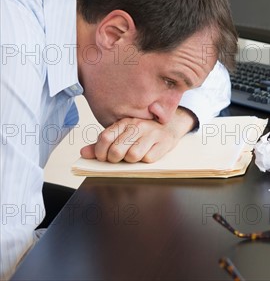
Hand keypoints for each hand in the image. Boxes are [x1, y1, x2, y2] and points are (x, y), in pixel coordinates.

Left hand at [80, 107, 196, 162]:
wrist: (171, 124)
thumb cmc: (143, 132)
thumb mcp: (122, 134)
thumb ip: (103, 144)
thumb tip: (83, 153)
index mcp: (124, 122)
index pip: (104, 138)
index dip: (100, 152)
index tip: (103, 157)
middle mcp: (137, 126)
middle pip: (117, 150)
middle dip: (115, 159)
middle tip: (119, 158)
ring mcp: (151, 134)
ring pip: (133, 156)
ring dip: (131, 160)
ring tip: (134, 155)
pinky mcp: (163, 143)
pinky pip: (148, 159)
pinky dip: (146, 161)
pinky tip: (148, 153)